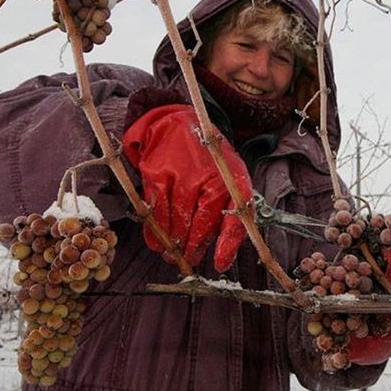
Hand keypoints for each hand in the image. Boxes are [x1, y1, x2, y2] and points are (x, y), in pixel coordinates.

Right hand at [123, 104, 252, 271]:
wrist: (180, 126)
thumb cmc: (211, 162)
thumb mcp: (232, 181)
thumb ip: (234, 217)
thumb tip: (224, 260)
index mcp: (233, 179)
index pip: (235, 217)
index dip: (227, 244)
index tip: (219, 264)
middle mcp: (209, 176)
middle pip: (200, 225)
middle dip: (193, 248)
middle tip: (189, 261)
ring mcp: (181, 174)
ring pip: (176, 221)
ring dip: (173, 244)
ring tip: (172, 255)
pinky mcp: (157, 173)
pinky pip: (155, 211)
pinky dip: (155, 231)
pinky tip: (157, 242)